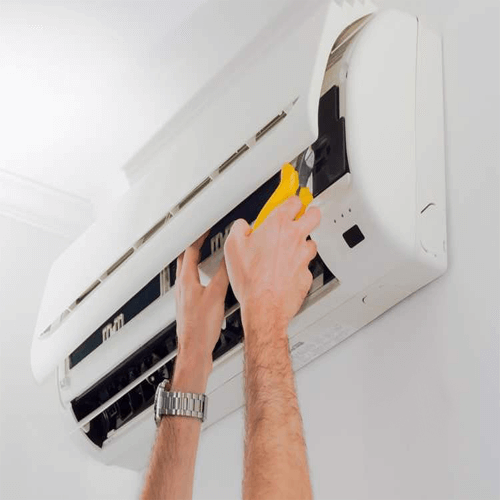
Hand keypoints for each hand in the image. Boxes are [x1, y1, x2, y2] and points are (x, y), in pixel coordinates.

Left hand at [174, 233, 228, 391]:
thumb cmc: (201, 328)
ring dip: (194, 261)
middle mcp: (181, 288)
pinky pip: (190, 285)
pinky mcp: (188, 307)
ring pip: (186, 273)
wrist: (194, 351)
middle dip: (192, 247)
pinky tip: (205, 283)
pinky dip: (197, 276)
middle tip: (202, 238)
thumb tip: (230, 258)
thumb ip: (223, 274)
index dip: (199, 237)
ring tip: (204, 256)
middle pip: (183, 260)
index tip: (206, 229)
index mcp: (186, 281)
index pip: (190, 251)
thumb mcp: (216, 296)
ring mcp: (183, 297)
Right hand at [224, 196, 320, 331]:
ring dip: (302, 243)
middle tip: (299, 218)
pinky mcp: (307, 274)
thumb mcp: (233, 247)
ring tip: (288, 250)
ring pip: (311, 242)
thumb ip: (240, 228)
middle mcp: (295, 238)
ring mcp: (303, 256)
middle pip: (314, 214)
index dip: (291, 199)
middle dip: (308, 214)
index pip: (294, 200)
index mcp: (278, 226)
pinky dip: (298, 266)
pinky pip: (306, 265)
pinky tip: (286, 271)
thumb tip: (244, 226)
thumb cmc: (251, 280)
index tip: (290, 197)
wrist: (264, 307)